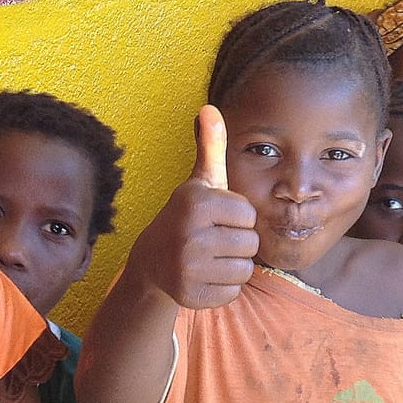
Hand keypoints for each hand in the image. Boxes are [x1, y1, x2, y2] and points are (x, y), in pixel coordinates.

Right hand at [137, 106, 257, 308]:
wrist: (152, 260)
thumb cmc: (187, 216)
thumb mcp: (200, 181)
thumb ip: (211, 146)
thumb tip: (210, 107)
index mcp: (195, 202)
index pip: (248, 214)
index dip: (237, 216)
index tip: (215, 217)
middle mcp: (188, 234)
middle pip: (250, 243)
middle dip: (237, 242)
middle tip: (212, 239)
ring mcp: (186, 267)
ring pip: (245, 270)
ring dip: (232, 265)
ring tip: (209, 256)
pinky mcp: (189, 295)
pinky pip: (233, 292)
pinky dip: (223, 286)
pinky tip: (204, 275)